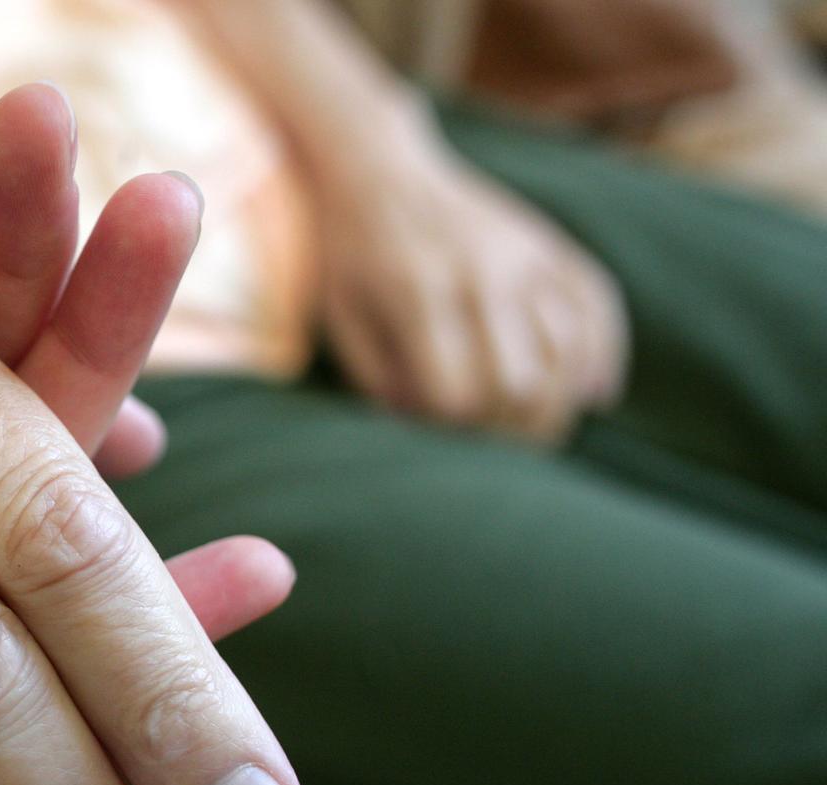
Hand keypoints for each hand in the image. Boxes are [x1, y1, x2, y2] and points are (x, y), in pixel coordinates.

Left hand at [316, 144, 627, 441]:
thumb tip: (429, 431)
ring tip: (535, 431)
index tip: (440, 436)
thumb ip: (378, 381)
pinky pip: (599, 303)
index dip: (451, 433)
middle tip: (494, 451)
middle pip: (520, 384)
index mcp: (418, 294)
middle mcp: (481, 274)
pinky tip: (595, 394)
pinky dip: (605, 354)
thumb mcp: (342, 320)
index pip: (457, 395)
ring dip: (557, 405)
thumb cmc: (350, 257)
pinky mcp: (549, 244)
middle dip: (507, 434)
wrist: (379, 171)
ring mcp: (523, 255)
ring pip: (567, 351)